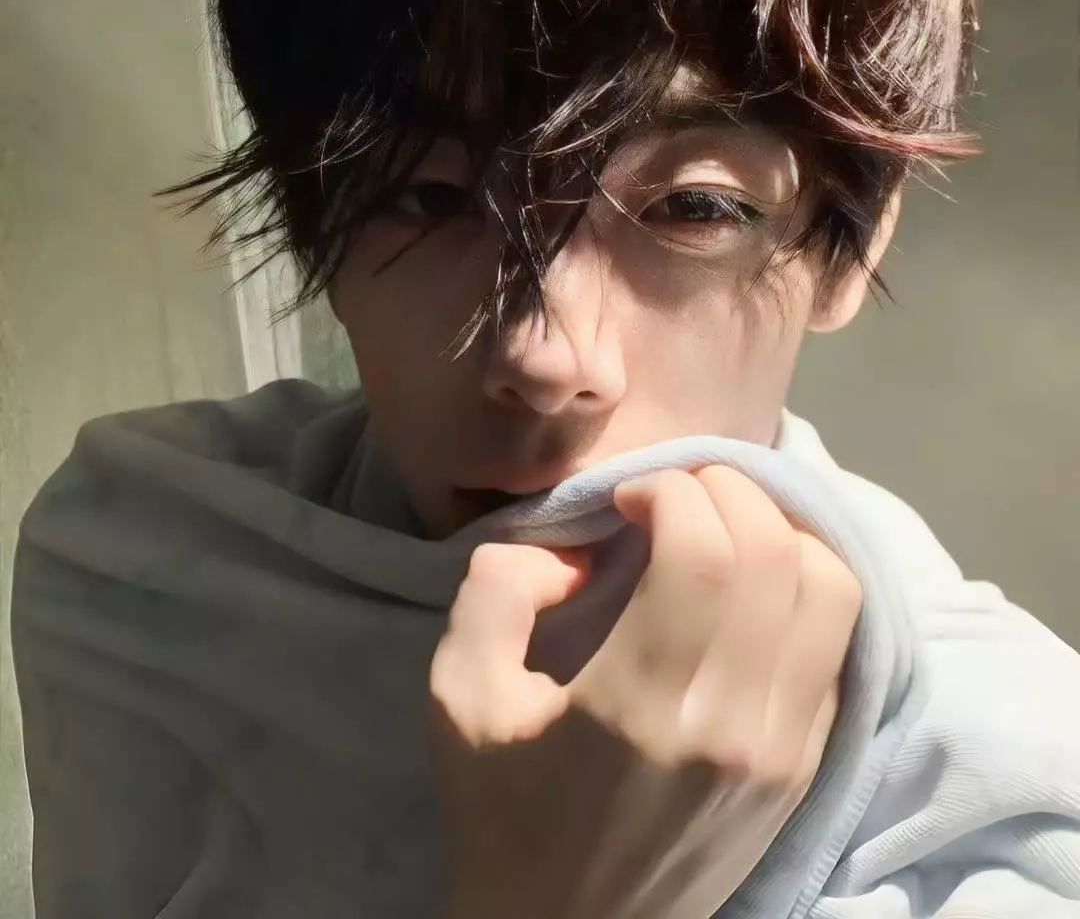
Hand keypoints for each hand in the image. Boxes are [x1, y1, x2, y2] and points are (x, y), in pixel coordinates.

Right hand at [431, 466, 861, 918]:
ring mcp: (784, 749)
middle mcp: (734, 726)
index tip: (631, 498)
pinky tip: (753, 583)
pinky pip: (837, 643)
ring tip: (722, 529)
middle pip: (777, 556)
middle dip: (728, 492)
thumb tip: (581, 550)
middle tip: (676, 496)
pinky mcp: (806, 765)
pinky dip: (806, 585)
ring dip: (781, 531)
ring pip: (832, 591)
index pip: (706, 554)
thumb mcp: (457, 694)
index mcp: (641, 709)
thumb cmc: (504, 813)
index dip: (674, 493)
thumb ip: (497, 590)